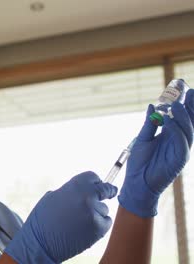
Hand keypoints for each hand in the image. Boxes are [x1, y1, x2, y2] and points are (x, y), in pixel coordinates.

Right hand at [5, 172, 117, 262]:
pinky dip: (99, 225)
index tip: (99, 185)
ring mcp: (94, 213)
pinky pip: (105, 222)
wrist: (40, 243)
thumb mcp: (53, 197)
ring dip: (96, 212)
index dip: (96, 182)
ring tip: (78, 221)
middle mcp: (87, 196)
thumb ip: (70, 191)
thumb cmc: (43, 219)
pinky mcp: (99, 228)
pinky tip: (84, 228)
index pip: (94, 177)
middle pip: (105, 190)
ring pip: (103, 209)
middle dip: (107, 192)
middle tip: (110, 193)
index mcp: (74, 185)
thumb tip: (83, 190)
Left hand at [119, 89, 193, 217]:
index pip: (181, 114)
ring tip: (175, 104)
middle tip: (188, 89)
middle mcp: (179, 140)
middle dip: (190, 104)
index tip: (181, 84)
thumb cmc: (140, 163)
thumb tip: (153, 104)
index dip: (182, 100)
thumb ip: (149, 123)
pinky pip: (181, 142)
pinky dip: (176, 131)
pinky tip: (169, 121)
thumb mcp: (142, 139)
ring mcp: (181, 149)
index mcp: (171, 134)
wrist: (137, 183)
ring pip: (188, 129)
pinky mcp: (180, 159)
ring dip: (182, 116)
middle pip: (190, 119)